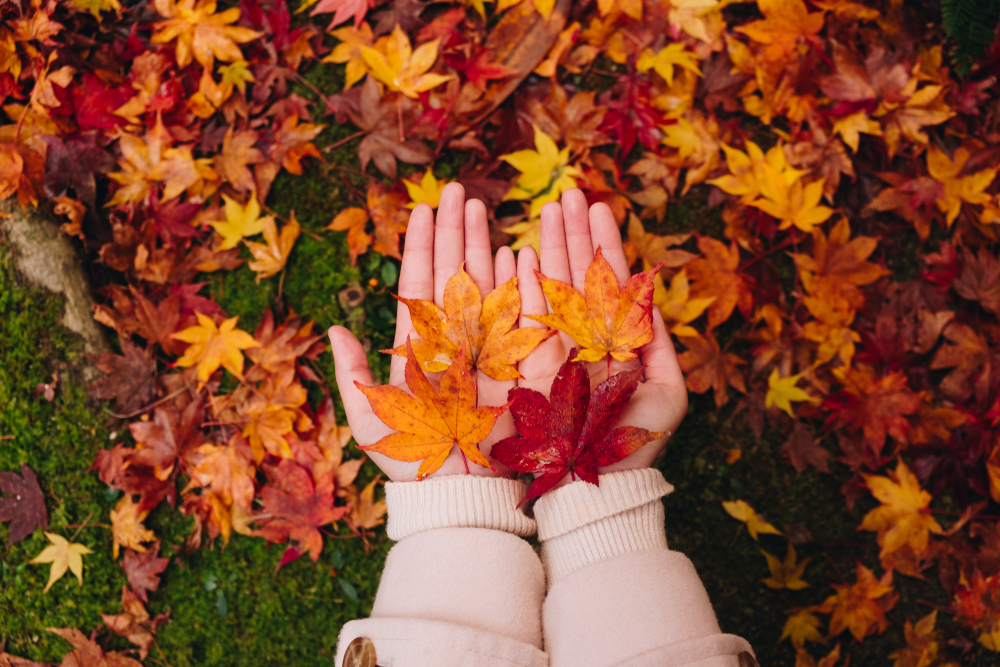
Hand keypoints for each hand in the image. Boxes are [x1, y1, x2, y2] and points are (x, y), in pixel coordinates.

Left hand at [329, 183, 515, 481]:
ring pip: (484, 282)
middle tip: (456, 188)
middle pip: (452, 270)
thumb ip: (353, 373)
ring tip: (481, 205)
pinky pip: (517, 312)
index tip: (423, 207)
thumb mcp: (370, 417)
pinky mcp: (514, 362)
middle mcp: (452, 337)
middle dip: (454, 229)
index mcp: (418, 344)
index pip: (419, 281)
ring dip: (482, 242)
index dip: (421, 243)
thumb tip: (332, 328)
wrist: (459, 493)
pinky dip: (517, 281)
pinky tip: (516, 250)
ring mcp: (485, 344)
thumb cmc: (412, 462)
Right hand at [516, 188, 687, 472]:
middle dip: (572, 232)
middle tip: (567, 192)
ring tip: (547, 208)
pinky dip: (521, 286)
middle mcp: (582, 337)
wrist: (596, 485)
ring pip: (550, 287)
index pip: (608, 281)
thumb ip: (659, 342)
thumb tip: (650, 296)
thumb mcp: (667, 392)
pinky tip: (518, 251)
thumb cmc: (636, 444)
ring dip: (549, 247)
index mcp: (614, 339)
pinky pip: (522, 318)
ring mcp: (553, 347)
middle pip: (577, 274)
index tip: (596, 205)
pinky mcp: (527, 364)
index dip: (603, 243)